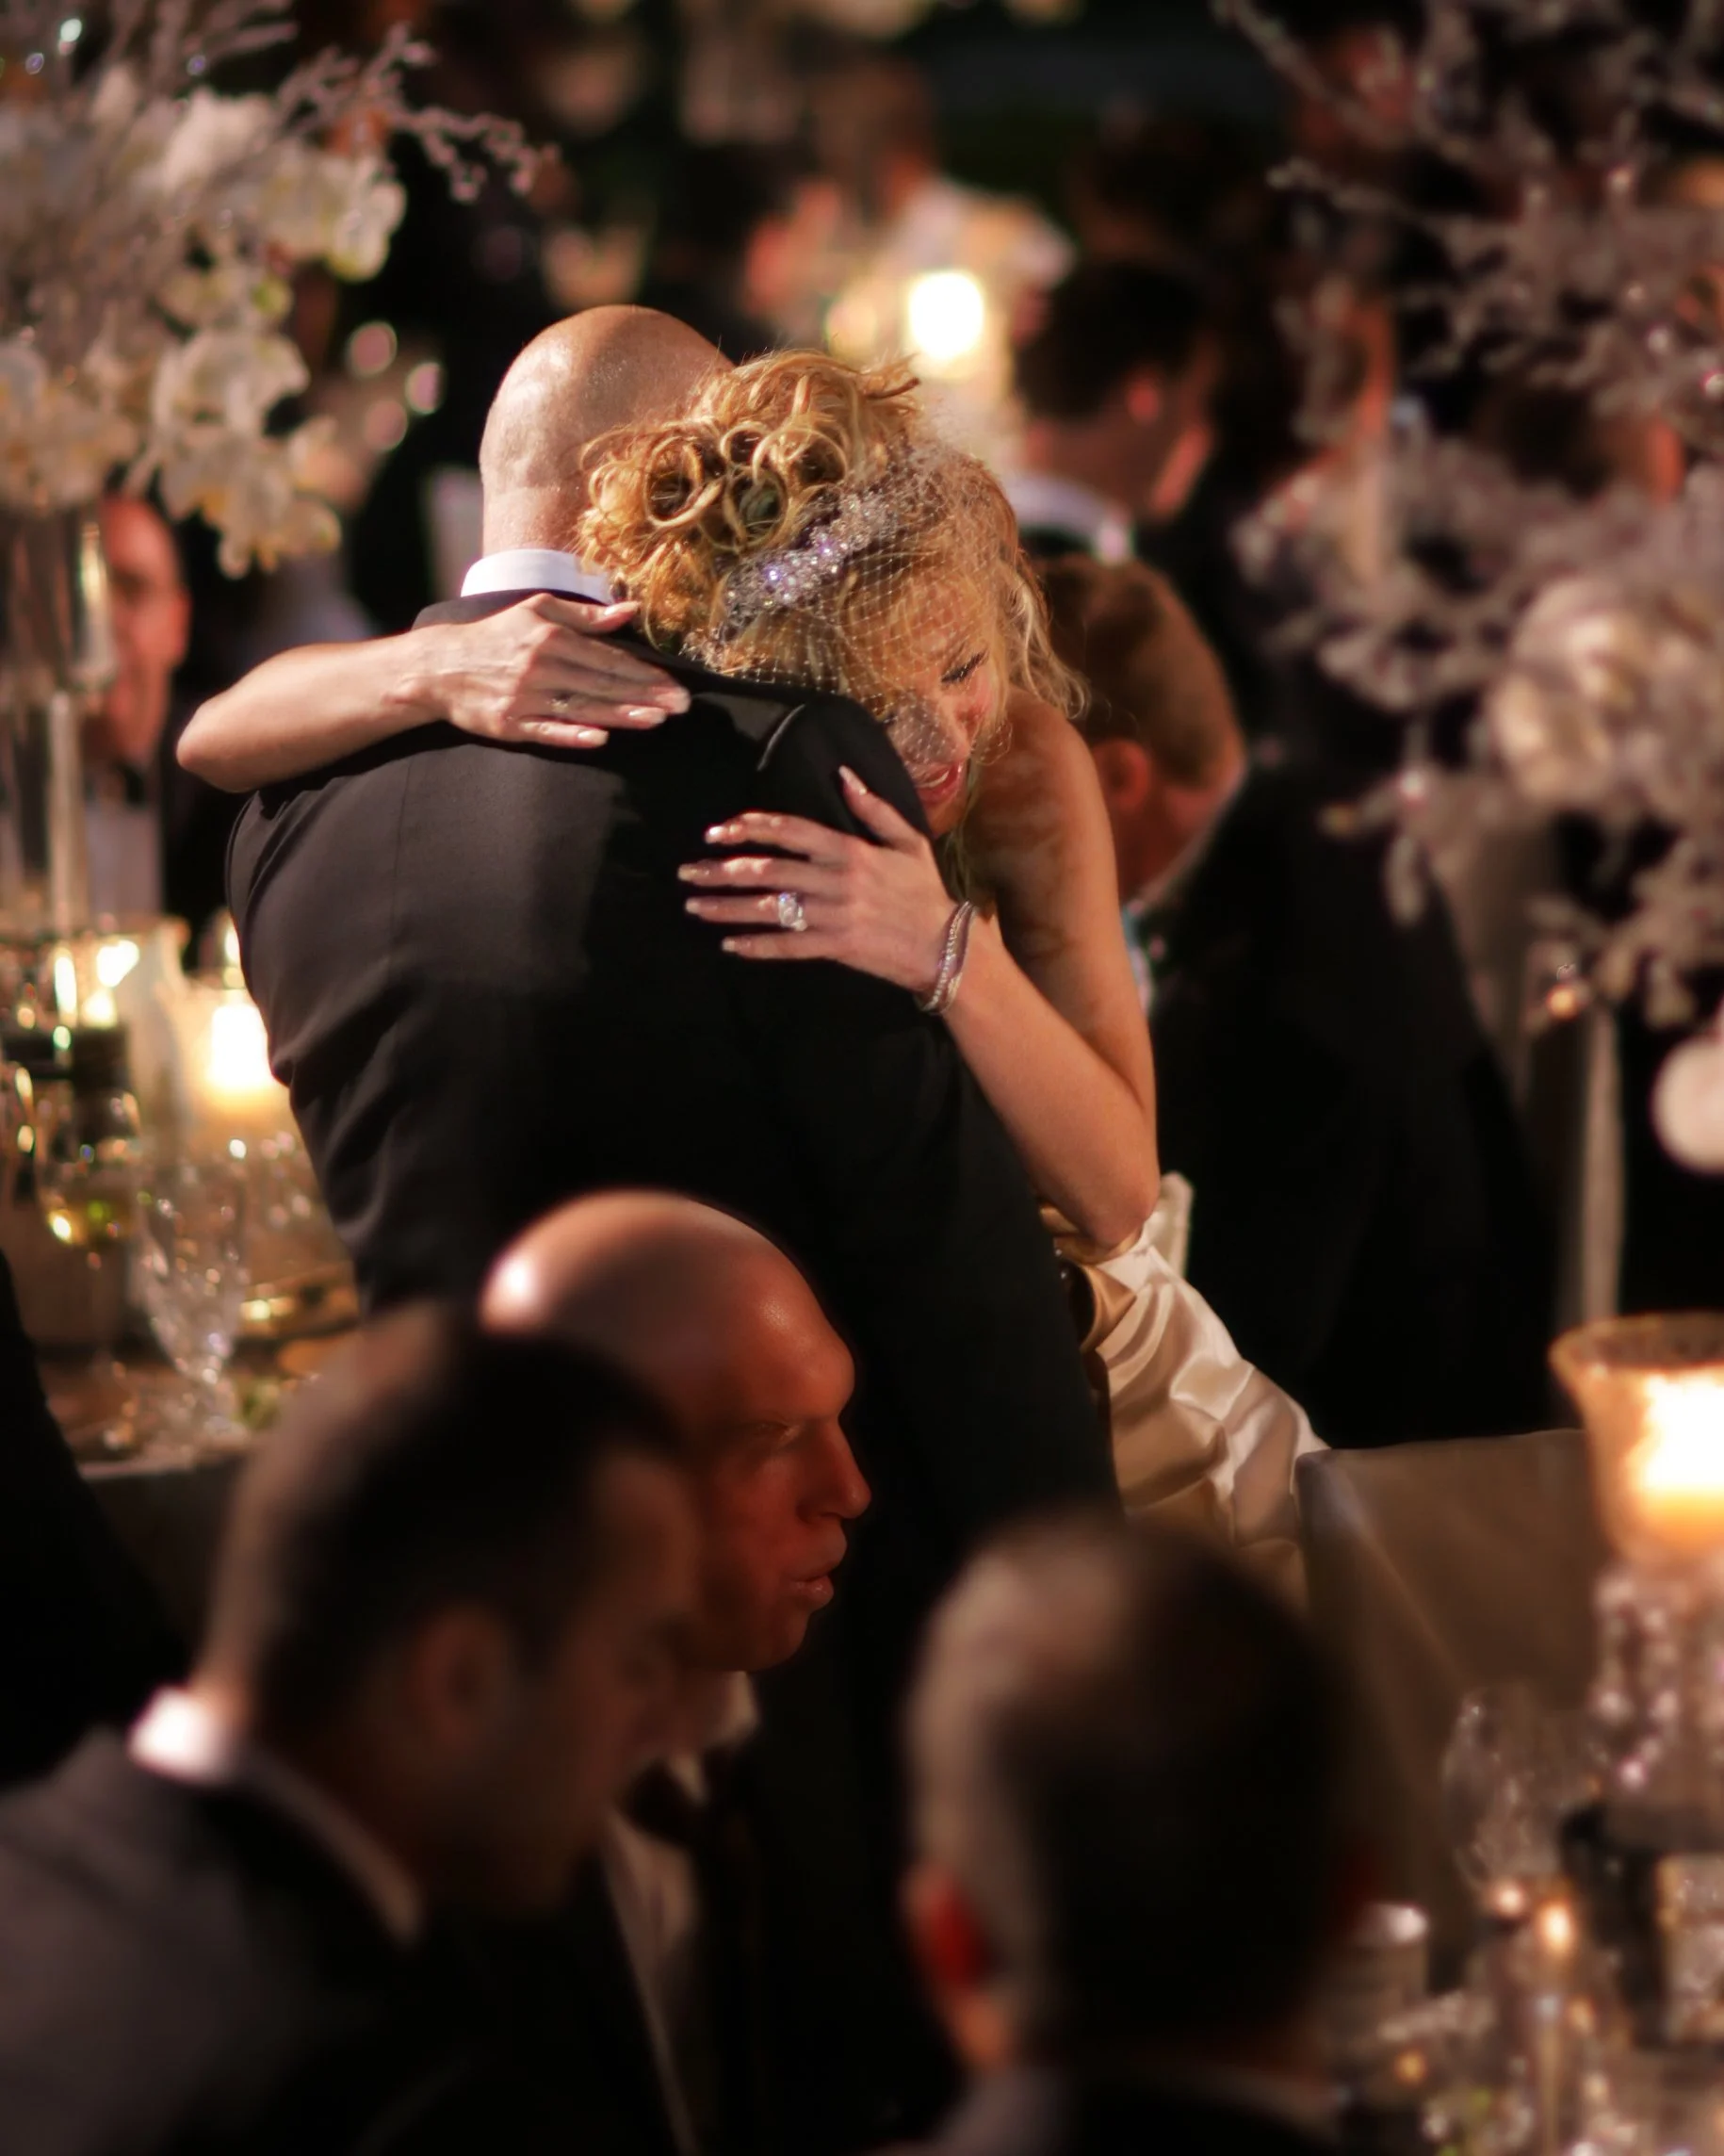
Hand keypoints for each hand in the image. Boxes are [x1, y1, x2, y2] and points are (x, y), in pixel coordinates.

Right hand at [422, 593, 688, 748]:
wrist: (440, 667)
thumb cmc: (496, 636)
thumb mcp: (537, 612)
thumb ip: (585, 616)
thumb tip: (630, 611)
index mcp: (551, 638)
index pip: (607, 659)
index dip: (644, 673)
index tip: (675, 685)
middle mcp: (540, 666)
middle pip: (602, 684)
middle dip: (645, 695)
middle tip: (681, 706)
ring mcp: (525, 697)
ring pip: (582, 708)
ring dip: (621, 715)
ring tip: (656, 720)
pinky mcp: (510, 724)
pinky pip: (547, 730)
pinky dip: (572, 733)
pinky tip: (600, 737)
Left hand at [681, 766, 954, 993]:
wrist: (945, 946)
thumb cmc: (924, 892)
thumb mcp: (908, 841)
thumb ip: (873, 809)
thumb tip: (843, 774)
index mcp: (850, 850)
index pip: (791, 831)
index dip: (751, 828)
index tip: (718, 831)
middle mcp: (837, 880)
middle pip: (769, 870)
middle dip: (723, 870)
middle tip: (688, 872)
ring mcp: (834, 915)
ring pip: (771, 909)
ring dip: (728, 908)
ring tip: (695, 906)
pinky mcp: (836, 947)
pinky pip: (789, 946)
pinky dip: (759, 946)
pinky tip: (730, 946)